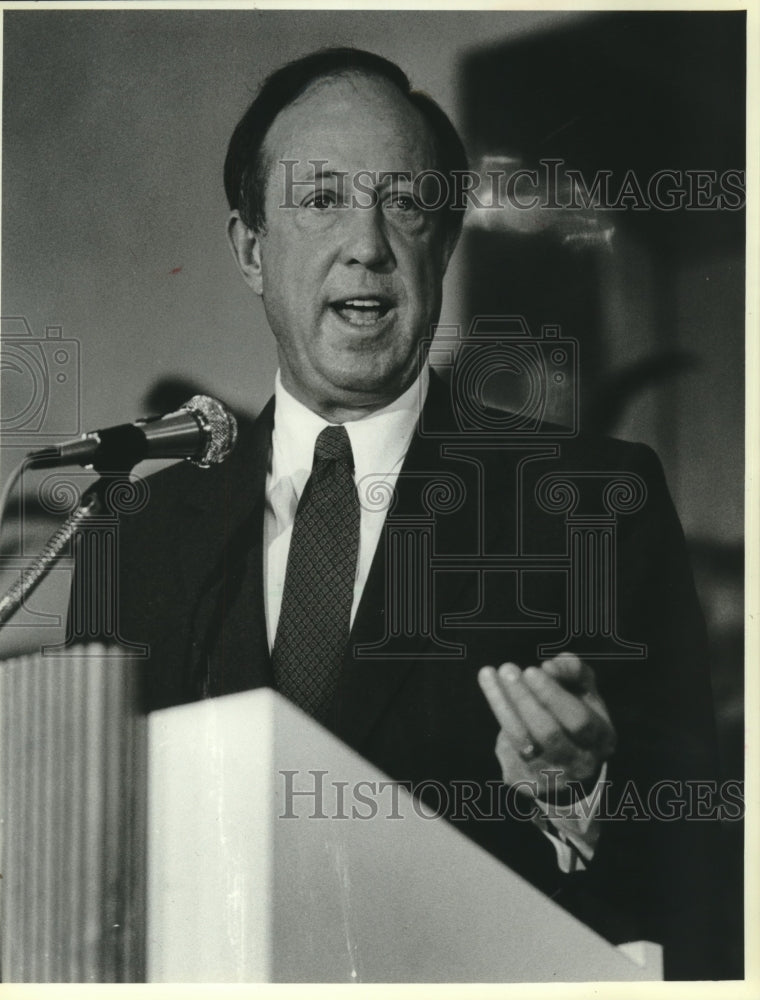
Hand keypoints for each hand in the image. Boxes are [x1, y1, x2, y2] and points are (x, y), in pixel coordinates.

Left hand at [477, 652, 616, 800]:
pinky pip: (507, 750)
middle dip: (524, 698)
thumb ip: (573, 670)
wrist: (570, 766)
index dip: (553, 695)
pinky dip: (500, 719)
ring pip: (523, 742)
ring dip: (503, 705)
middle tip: (507, 668)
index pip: (578, 720)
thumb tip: (549, 667)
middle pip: (548, 733)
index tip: (531, 669)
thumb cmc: (575, 713)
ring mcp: (552, 779)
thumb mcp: (584, 690)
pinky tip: (493, 694)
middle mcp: (580, 764)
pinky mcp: (527, 784)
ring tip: (489, 674)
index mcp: (600, 738)